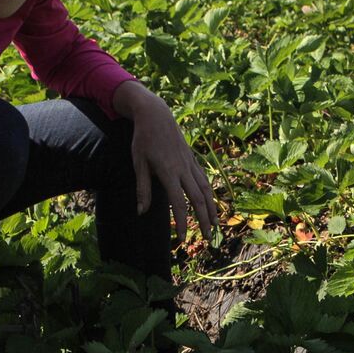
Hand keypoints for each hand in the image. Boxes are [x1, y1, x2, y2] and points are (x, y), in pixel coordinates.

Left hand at [112, 80, 217, 241]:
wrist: (155, 114)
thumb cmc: (143, 139)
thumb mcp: (139, 164)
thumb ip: (143, 189)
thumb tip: (141, 212)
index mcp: (168, 171)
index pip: (179, 203)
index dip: (181, 222)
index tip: (181, 239)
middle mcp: (183, 168)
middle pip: (198, 199)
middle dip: (204, 220)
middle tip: (208, 239)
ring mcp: (190, 163)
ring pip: (206, 189)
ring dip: (211, 209)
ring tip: (215, 225)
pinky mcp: (192, 158)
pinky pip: (204, 179)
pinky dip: (209, 194)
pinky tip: (210, 203)